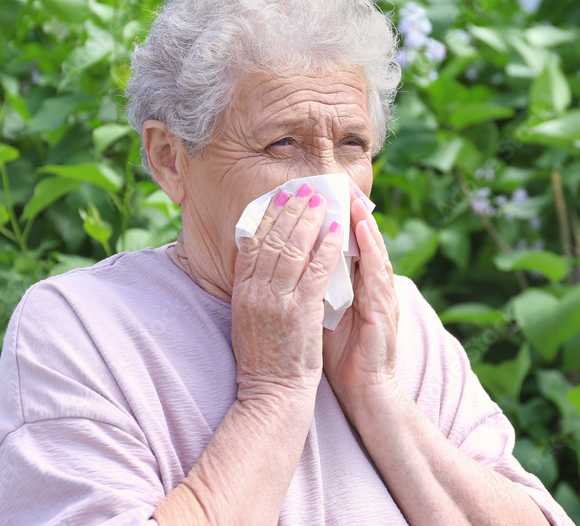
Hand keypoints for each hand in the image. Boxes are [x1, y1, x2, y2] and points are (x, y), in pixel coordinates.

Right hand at [231, 185, 343, 404]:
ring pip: (293, 249)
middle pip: (273, 239)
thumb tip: (259, 259)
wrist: (272, 393)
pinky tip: (337, 231)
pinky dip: (327, 247)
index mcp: (242, 292)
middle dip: (290, 209)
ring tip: (321, 200)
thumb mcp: (248, 318)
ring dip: (309, 220)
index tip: (279, 196)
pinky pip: (317, 270)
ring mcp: (278, 301)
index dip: (267, 216)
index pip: (252, 243)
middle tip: (304, 188)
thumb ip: (253, 288)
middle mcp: (256, 292)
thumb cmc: (265, 358)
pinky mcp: (301, 312)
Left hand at [322, 183, 399, 411]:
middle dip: (349, 212)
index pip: (344, 246)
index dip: (334, 220)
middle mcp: (369, 288)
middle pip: (360, 242)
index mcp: (354, 288)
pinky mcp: (384, 311)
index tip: (317, 195)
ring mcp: (380, 297)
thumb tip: (285, 267)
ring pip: (372, 251)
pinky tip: (362, 231)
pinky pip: (377, 274)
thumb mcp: (319, 315)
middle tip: (336, 184)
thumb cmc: (338, 356)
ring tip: (351, 197)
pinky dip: (370, 250)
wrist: (363, 392)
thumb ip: (309, 288)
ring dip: (363, 222)